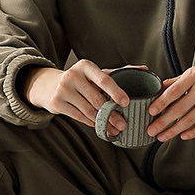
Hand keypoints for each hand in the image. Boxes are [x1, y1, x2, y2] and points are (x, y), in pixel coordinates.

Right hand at [21, 60, 145, 137]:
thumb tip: (145, 69)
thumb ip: (119, 72)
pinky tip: (100, 127)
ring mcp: (63, 89)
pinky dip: (91, 123)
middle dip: (112, 113)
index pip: (104, 79)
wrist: (49, 85)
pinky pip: (79, 116)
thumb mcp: (96, 73)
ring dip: (103, 122)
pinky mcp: (57, 102)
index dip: (116, 91)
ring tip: (114, 129)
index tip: (126, 103)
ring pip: (88, 110)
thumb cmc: (80, 79)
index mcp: (85, 65)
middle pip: (97, 98)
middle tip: (124, 124)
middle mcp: (73, 75)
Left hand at [147, 61, 194, 141]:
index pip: (174, 91)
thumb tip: (158, 89)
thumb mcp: (194, 72)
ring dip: (173, 130)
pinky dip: (192, 132)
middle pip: (179, 109)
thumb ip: (176, 82)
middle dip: (163, 122)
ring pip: (189, 120)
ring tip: (162, 136)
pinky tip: (182, 135)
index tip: (151, 111)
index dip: (161, 102)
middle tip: (151, 129)